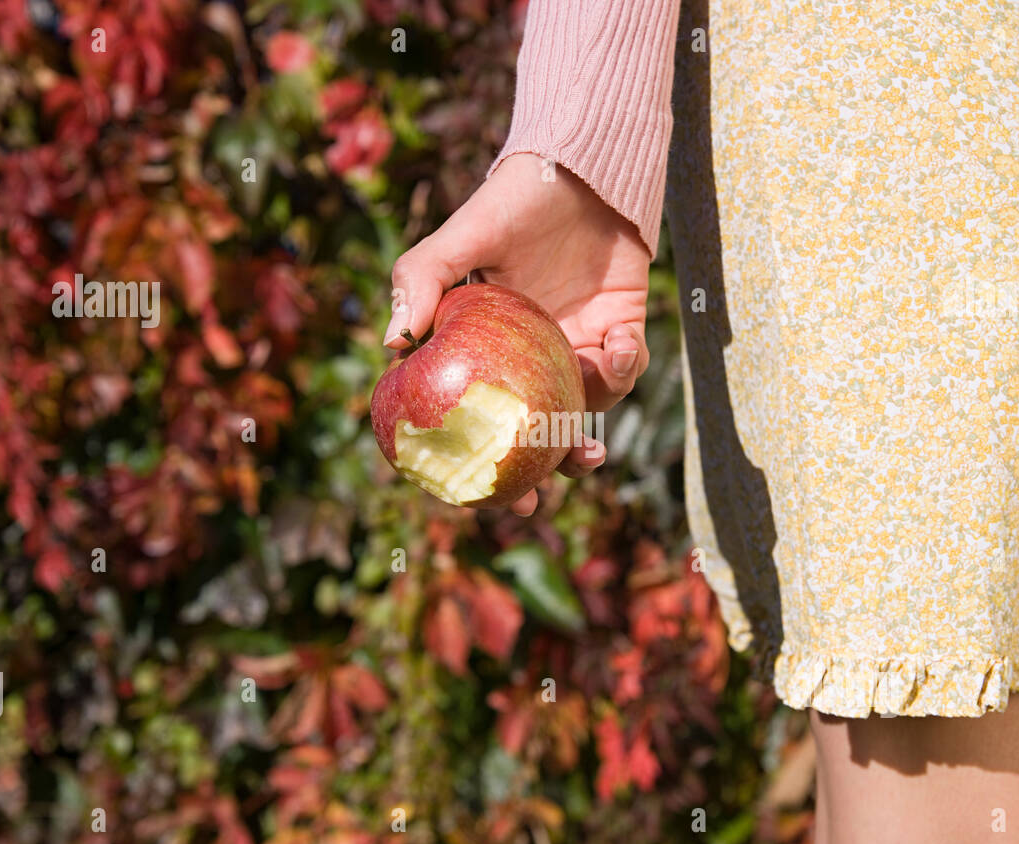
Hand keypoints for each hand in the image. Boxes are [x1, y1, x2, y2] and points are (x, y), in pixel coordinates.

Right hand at [387, 152, 650, 514]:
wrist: (584, 166)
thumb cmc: (514, 199)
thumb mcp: (460, 237)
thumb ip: (420, 280)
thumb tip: (393, 344)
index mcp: (487, 344)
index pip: (477, 408)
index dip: (473, 454)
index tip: (469, 491)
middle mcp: (531, 353)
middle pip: (532, 427)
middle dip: (535, 472)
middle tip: (533, 500)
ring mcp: (578, 345)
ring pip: (583, 411)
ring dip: (584, 435)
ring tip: (585, 447)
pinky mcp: (623, 329)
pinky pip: (625, 370)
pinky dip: (624, 370)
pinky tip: (617, 346)